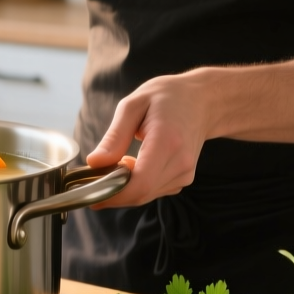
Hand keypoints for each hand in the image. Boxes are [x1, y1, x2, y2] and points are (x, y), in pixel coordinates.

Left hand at [85, 69, 217, 207]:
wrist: (203, 102)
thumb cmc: (167, 98)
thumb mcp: (133, 105)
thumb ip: (114, 137)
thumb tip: (94, 163)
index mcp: (167, 141)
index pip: (140, 183)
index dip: (113, 194)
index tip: (90, 192)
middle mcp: (180, 163)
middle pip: (140, 194)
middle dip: (112, 192)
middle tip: (94, 176)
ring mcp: (185, 173)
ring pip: (144, 195)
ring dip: (124, 188)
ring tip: (116, 163)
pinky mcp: (183, 179)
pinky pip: (153, 191)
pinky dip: (136, 185)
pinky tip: (133, 166)